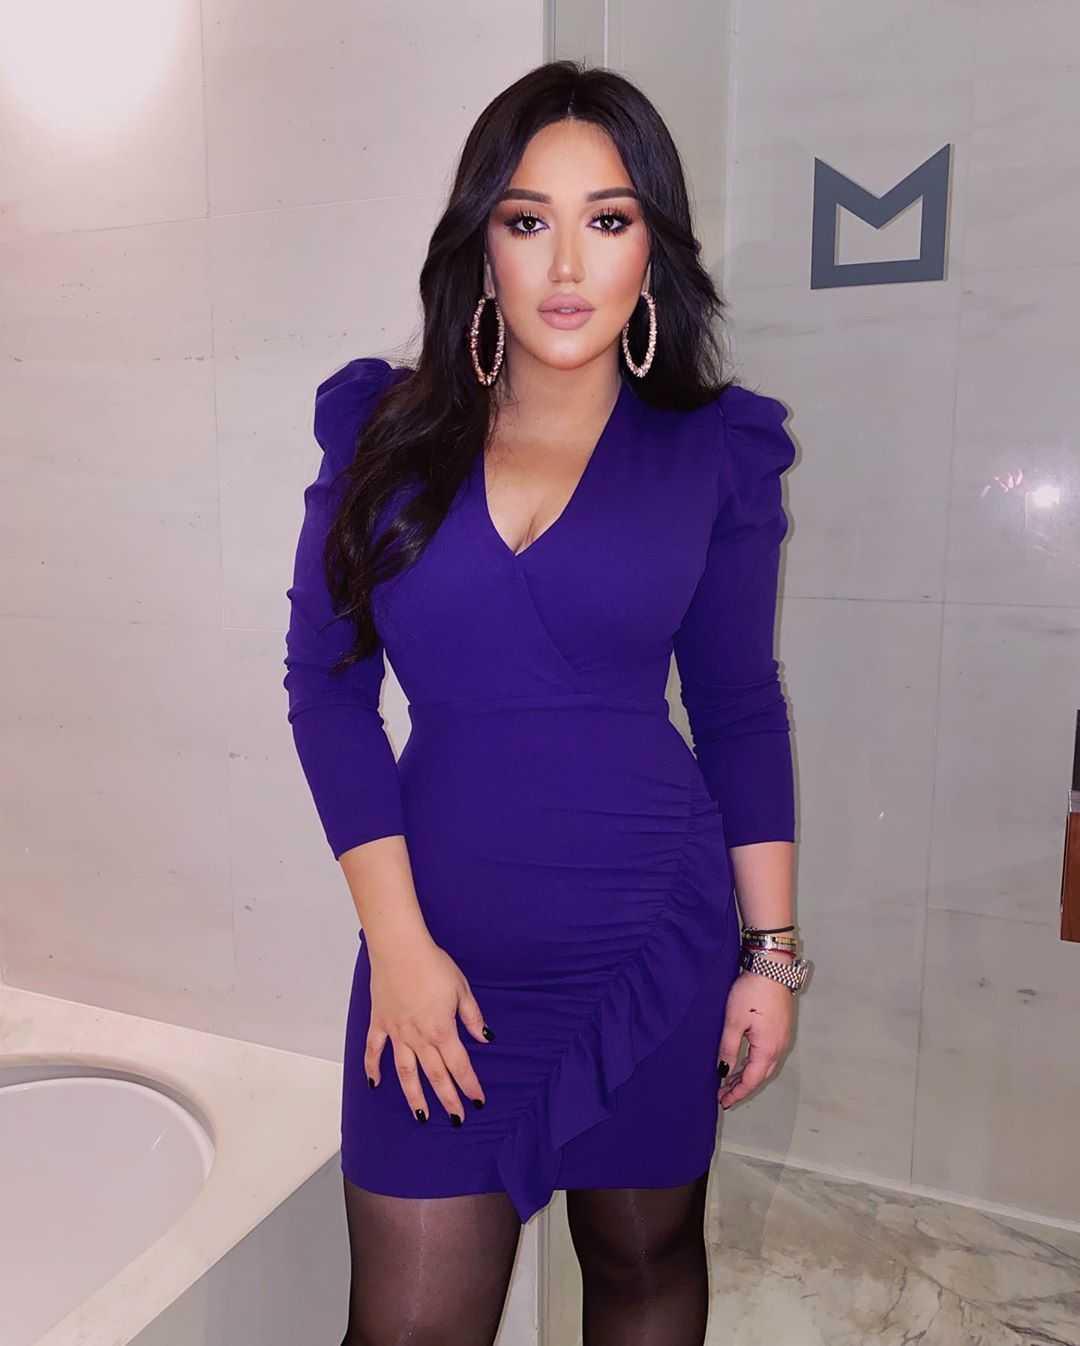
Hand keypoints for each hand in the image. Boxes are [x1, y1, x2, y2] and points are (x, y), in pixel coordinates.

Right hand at [365, 938, 491, 1123]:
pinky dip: (373, 1068)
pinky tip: (375, 1084)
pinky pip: (374, 1051)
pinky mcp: (380, 1023)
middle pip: (435, 1075)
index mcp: (442, 1030)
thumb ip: (472, 1017)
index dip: (469, 1085)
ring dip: (414, 1096)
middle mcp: (419, 1038)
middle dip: (447, 1099)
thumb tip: (485, 1038)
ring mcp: (397, 1033)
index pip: (460, 1065)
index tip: (478, 1102)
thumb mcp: (462, 989)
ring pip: (405, 1072)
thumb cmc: (434, 965)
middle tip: (456, 1119)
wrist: (400, 949)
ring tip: (421, 1115)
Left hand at [716, 966, 795, 1109]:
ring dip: (748, 1074)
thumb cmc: (752, 992)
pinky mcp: (781, 1028)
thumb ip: (729, 1049)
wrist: (773, 967)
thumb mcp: (734, 1021)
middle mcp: (779, 1047)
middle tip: (723, 1094)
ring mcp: (782, 1038)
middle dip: (742, 1087)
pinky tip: (744, 1060)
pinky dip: (755, 1062)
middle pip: (760, 1076)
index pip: (752, 1080)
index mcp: (768, 1049)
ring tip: (729, 1080)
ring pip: (765, 1065)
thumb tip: (723, 1071)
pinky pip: (768, 1054)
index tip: (723, 1101)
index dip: (737, 1093)